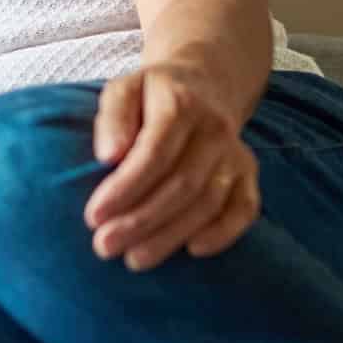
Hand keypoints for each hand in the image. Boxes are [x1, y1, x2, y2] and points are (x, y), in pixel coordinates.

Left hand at [82, 64, 258, 269]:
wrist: (203, 83)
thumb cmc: (150, 94)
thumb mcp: (122, 90)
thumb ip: (112, 118)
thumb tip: (108, 156)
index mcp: (180, 105)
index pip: (154, 154)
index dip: (124, 189)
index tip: (93, 217)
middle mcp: (214, 130)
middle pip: (181, 184)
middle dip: (141, 221)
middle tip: (104, 246)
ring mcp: (235, 153)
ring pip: (208, 202)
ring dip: (171, 235)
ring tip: (134, 259)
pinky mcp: (249, 173)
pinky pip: (245, 208)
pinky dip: (224, 233)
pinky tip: (193, 250)